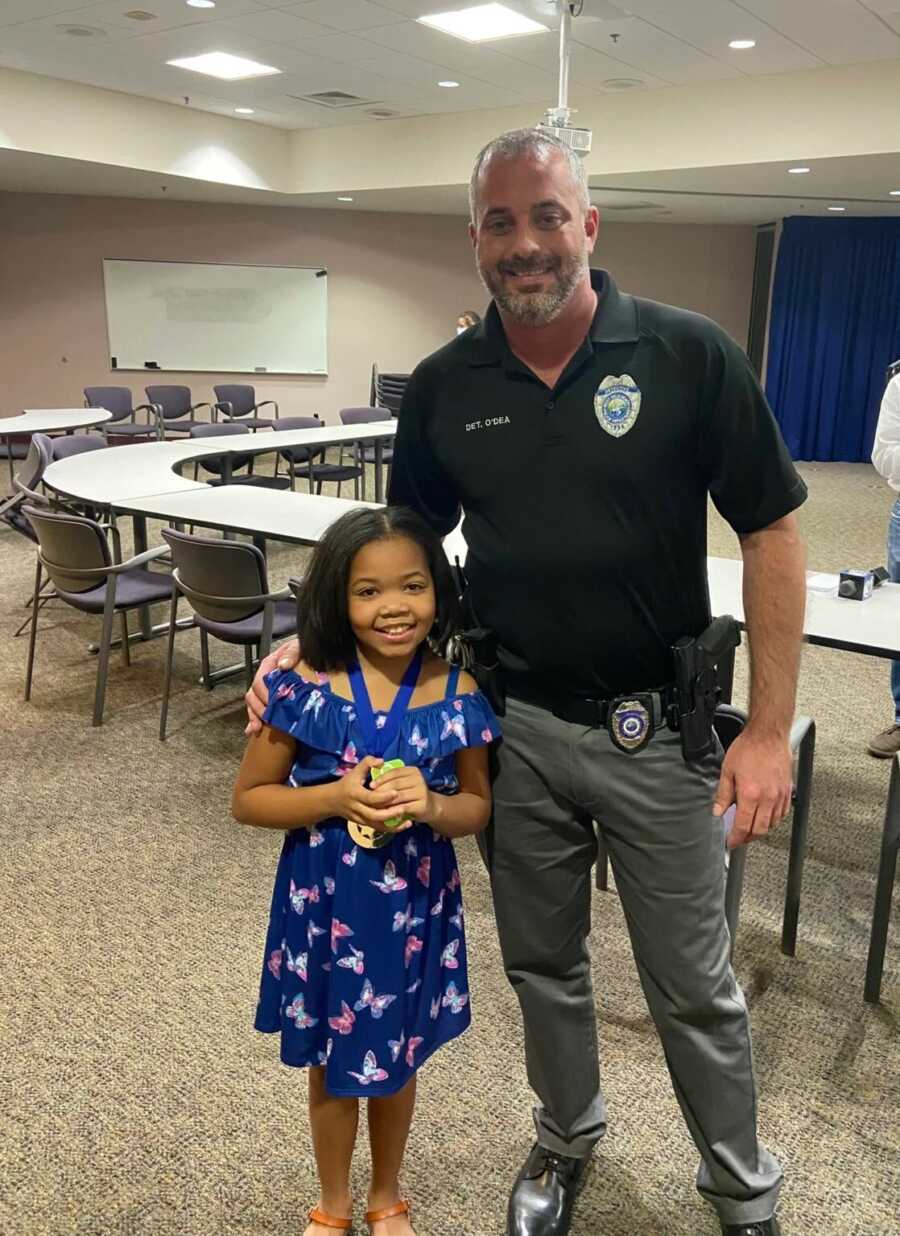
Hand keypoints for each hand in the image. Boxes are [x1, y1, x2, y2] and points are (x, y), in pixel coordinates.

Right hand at [244, 639, 300, 734]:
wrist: (311, 653)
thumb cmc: (303, 651)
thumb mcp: (298, 647)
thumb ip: (291, 653)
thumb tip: (283, 665)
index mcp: (269, 665)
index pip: (260, 680)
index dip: (264, 693)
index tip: (271, 702)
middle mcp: (265, 677)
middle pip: (254, 694)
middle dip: (259, 708)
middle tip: (268, 718)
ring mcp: (267, 689)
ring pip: (253, 703)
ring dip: (254, 716)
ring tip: (258, 727)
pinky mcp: (271, 698)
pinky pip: (258, 709)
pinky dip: (255, 720)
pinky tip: (254, 729)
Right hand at [331, 757, 413, 832]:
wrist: (332, 801)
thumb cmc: (347, 783)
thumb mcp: (355, 770)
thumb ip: (368, 763)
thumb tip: (382, 761)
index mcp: (355, 794)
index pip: (370, 798)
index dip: (383, 796)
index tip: (396, 792)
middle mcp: (357, 808)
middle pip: (374, 815)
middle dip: (390, 813)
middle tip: (404, 808)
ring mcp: (360, 818)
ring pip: (377, 825)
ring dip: (393, 824)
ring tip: (408, 820)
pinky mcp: (364, 825)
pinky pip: (378, 829)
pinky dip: (391, 829)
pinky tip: (403, 825)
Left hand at [373, 764, 431, 823]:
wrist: (429, 807)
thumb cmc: (411, 794)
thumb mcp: (404, 783)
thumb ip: (392, 780)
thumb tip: (372, 783)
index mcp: (413, 771)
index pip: (394, 772)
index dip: (381, 778)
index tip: (370, 785)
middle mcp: (419, 779)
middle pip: (395, 784)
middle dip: (381, 791)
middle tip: (370, 798)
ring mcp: (422, 792)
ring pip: (398, 796)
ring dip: (385, 802)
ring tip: (374, 806)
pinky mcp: (422, 805)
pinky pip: (403, 807)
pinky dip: (393, 811)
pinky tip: (385, 813)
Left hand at [713, 729, 792, 848]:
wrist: (768, 735)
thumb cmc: (748, 748)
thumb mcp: (728, 770)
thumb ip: (723, 794)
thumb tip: (717, 811)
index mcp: (750, 794)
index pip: (744, 826)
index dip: (736, 838)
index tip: (730, 842)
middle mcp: (768, 798)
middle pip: (760, 830)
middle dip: (748, 838)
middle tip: (739, 838)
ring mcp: (780, 795)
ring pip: (773, 824)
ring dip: (761, 830)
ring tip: (750, 828)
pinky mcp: (788, 791)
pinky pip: (783, 813)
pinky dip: (774, 820)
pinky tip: (766, 817)